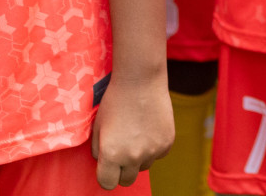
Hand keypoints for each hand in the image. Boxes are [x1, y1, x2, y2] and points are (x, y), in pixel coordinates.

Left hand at [91, 74, 173, 188]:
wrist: (141, 81)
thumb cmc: (115, 101)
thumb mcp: (97, 127)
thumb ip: (98, 151)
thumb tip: (105, 163)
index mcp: (111, 154)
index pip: (107, 183)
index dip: (106, 175)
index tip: (108, 166)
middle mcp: (133, 156)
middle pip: (127, 180)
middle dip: (122, 170)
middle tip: (122, 151)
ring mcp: (153, 150)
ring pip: (144, 167)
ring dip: (139, 158)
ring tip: (136, 135)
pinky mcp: (167, 143)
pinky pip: (158, 155)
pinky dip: (153, 147)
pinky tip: (148, 129)